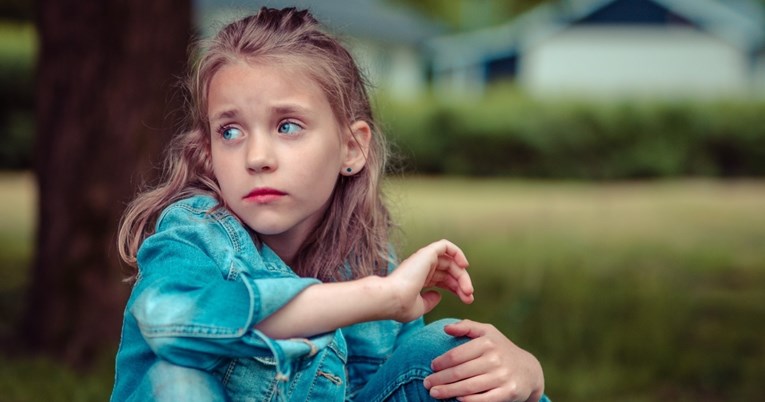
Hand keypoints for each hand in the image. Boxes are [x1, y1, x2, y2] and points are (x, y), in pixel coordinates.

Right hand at [386, 239, 472, 321]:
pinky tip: (464, 266)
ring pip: (450, 261)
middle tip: (469, 297)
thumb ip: (429, 301)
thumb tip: (438, 295)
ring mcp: (423, 260)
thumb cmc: (400, 306)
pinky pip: (445, 246)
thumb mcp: (419, 307)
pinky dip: (457, 252)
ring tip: (468, 290)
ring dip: (462, 275)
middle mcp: (421, 268)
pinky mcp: (426, 253)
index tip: (466, 300)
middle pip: (449, 272)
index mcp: (418, 279)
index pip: (442, 280)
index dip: (456, 289)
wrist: (391, 299)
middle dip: (462, 284)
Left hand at [424, 320, 544, 401]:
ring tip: (434, 393)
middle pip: (460, 372)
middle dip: (440, 379)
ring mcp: (502, 377)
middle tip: (426, 383)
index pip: (457, 355)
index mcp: (487, 342)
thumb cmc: (500, 349)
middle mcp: (495, 359)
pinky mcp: (508, 392)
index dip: (441, 362)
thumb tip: (446, 328)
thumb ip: (467, 327)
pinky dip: (468, 400)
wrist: (528, 370)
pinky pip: (484, 399)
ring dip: (448, 391)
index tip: (431, 367)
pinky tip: (456, 399)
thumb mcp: (487, 332)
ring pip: (469, 386)